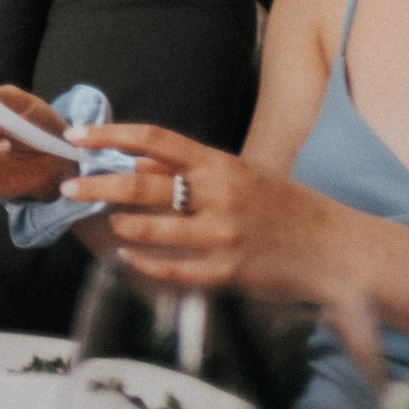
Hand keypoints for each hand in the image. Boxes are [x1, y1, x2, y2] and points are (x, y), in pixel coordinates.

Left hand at [64, 123, 367, 304]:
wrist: (340, 250)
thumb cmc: (286, 208)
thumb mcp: (241, 176)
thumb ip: (191, 170)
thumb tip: (137, 162)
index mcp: (222, 165)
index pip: (155, 140)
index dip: (110, 135)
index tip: (76, 136)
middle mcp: (219, 196)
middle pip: (141, 186)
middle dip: (97, 185)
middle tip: (69, 187)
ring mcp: (222, 236)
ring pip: (149, 229)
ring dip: (120, 226)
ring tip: (109, 223)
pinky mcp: (228, 273)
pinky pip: (171, 270)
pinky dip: (142, 264)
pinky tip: (127, 259)